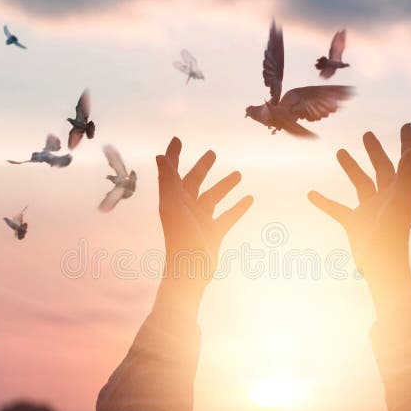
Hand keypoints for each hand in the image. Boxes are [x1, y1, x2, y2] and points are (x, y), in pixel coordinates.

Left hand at [154, 137, 252, 312]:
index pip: (172, 172)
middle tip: (212, 153)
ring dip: (224, 185)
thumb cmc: (180, 238)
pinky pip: (227, 217)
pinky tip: (250, 198)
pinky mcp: (213, 233)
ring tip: (239, 174)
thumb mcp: (174, 206)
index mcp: (173, 199)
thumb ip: (168, 181)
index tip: (177, 139)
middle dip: (202, 168)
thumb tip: (160, 156)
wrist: (190, 271)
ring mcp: (200, 221)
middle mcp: (185, 208)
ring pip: (214, 198)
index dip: (173, 156)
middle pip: (194, 182)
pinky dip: (238, 207)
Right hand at [309, 123, 410, 316]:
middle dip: (374, 152)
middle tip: (367, 135)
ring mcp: (370, 210)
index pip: (404, 162)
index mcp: (399, 192)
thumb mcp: (398, 203)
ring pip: (360, 184)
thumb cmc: (393, 237)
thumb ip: (406, 176)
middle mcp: (386, 198)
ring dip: (351, 168)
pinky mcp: (355, 223)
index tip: (406, 125)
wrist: (381, 268)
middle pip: (381, 169)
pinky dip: (325, 202)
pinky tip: (311, 194)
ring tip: (339, 151)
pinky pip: (338, 209)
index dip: (406, 143)